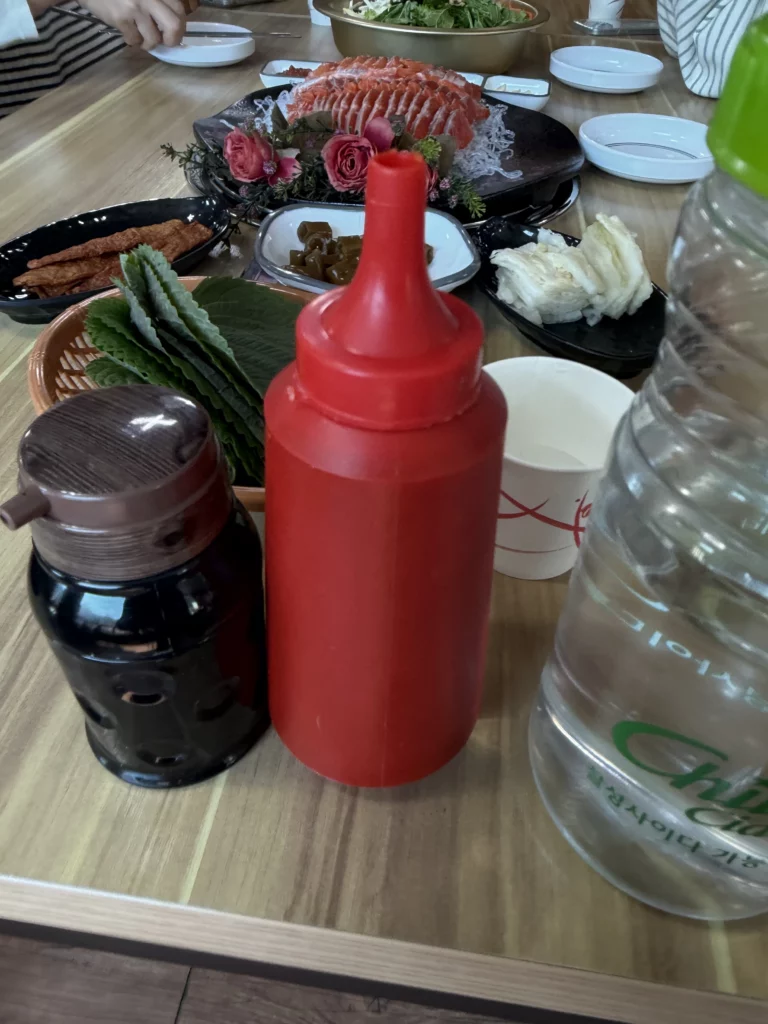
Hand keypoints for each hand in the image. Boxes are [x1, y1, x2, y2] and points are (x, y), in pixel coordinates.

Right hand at [81, 0, 199, 48]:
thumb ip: (158, 0)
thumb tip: (177, 20)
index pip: (182, 8)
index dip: (182, 20)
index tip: (175, 26)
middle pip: (176, 25)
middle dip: (172, 38)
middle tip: (165, 40)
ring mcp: (136, 5)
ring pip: (155, 38)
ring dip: (150, 42)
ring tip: (142, 36)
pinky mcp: (122, 17)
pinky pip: (135, 40)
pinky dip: (133, 41)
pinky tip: (127, 32)